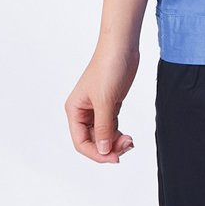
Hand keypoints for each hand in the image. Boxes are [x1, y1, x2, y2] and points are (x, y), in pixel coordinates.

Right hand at [65, 43, 139, 163]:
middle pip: (93, 141)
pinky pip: (112, 126)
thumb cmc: (108, 67)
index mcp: (74, 110)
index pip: (81, 142)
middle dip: (108, 147)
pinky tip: (128, 137)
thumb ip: (104, 128)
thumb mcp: (105, 101)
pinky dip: (119, 134)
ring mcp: (97, 108)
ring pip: (103, 135)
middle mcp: (83, 111)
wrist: (122, 47)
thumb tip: (104, 151)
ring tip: (130, 142)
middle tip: (126, 147)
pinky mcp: (110, 104)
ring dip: (115, 142)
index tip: (114, 158)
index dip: (96, 153)